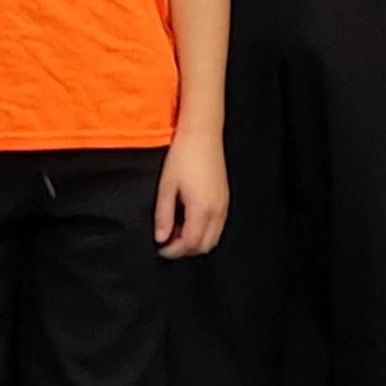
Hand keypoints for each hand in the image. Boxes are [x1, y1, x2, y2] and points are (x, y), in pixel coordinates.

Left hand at [154, 129, 228, 258]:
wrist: (202, 134)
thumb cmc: (183, 156)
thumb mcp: (166, 186)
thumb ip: (163, 215)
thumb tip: (161, 237)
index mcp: (202, 208)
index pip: (190, 243)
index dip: (173, 250)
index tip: (160, 248)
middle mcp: (217, 210)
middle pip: (205, 246)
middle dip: (185, 250)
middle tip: (168, 242)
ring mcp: (224, 205)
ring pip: (213, 238)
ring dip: (196, 241)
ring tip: (177, 231)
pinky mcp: (225, 198)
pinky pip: (218, 226)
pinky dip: (204, 231)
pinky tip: (189, 220)